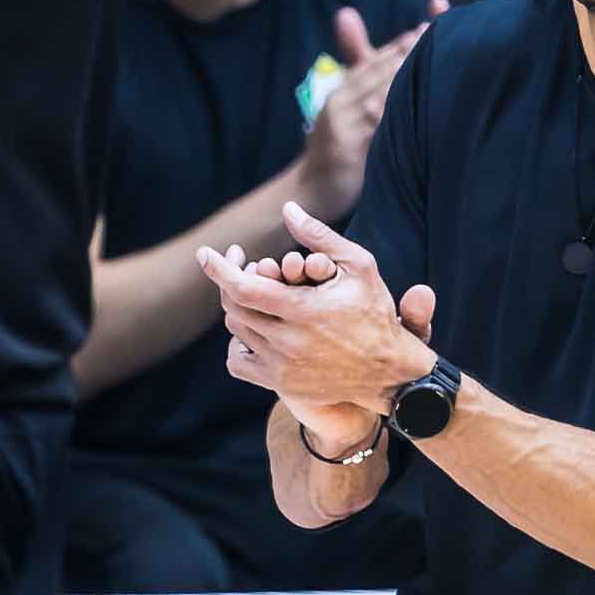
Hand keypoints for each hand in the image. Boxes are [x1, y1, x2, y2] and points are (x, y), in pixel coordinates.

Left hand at [202, 206, 435, 443]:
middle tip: (242, 266)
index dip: (218, 269)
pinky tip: (254, 327)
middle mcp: (288, 342)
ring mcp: (282, 367)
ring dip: (239, 307)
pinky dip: (238, 343)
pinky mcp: (281, 385)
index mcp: (304, 310)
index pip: (243, 288)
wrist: (390, 372)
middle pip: (234, 307)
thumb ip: (320, 236)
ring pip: (237, 331)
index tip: (205, 253)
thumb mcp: (359, 266)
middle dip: (230, 282)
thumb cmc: (375, 312)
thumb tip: (288, 208)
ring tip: (255, 292)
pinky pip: (238, 362)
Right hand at [290, 0, 447, 222]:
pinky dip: (400, 118)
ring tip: (437, 66)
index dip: (402, 43)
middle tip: (440, 37)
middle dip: (410, 54)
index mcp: (341, 91)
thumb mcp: (343, 110)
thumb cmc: (336, 148)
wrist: (308, 190)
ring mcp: (343, 126)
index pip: (375, 60)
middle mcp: (340, 103)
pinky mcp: (349, 151)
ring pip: (382, 97)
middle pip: (381, 73)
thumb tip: (360, 24)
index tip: (427, 28)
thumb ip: (359, 74)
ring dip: (409, 80)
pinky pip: (379, 131)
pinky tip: (424, 110)